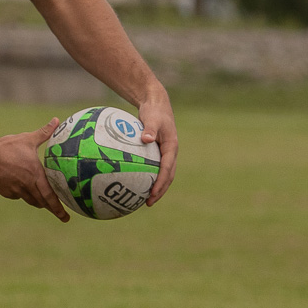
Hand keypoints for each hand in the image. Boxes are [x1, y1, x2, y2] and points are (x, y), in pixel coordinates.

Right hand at [0, 118, 69, 221]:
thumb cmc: (7, 146)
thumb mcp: (27, 139)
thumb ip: (44, 132)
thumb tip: (56, 120)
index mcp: (35, 174)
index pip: (50, 196)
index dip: (59, 208)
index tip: (66, 217)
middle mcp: (27, 185)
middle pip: (42, 202)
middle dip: (52, 208)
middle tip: (60, 214)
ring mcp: (15, 190)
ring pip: (30, 200)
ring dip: (38, 202)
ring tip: (44, 203)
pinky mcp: (5, 191)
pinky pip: (17, 196)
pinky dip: (23, 195)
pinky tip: (23, 191)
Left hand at [136, 88, 178, 204]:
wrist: (157, 104)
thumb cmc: (153, 111)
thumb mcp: (152, 118)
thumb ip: (149, 128)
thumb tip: (145, 139)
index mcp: (171, 147)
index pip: (167, 169)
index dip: (161, 183)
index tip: (152, 193)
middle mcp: (170, 153)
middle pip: (167, 177)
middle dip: (160, 191)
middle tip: (148, 203)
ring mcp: (165, 154)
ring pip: (163, 174)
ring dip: (156, 187)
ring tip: (144, 200)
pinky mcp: (158, 153)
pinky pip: (154, 168)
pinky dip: (148, 178)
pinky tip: (136, 184)